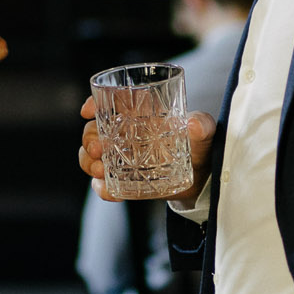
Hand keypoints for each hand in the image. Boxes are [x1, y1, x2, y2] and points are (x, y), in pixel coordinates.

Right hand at [78, 99, 215, 205]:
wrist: (203, 181)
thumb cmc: (200, 148)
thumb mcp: (205, 134)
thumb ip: (202, 125)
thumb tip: (194, 124)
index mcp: (140, 116)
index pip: (111, 103)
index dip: (95, 103)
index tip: (88, 111)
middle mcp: (125, 135)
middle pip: (94, 130)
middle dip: (89, 138)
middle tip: (98, 149)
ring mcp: (121, 159)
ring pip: (91, 156)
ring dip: (89, 162)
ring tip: (100, 171)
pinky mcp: (124, 181)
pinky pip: (103, 184)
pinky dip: (101, 188)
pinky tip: (109, 191)